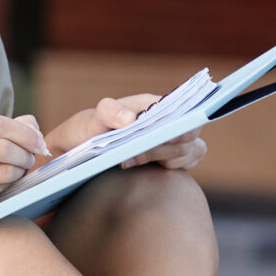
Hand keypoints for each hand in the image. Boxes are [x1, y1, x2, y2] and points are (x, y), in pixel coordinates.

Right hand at [0, 107, 49, 230]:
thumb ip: (0, 128)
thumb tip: (33, 125)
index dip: (24, 132)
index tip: (37, 140)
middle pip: (3, 146)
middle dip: (26, 152)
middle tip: (32, 156)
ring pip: (5, 168)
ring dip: (20, 170)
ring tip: (18, 169)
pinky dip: (10, 184)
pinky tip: (6, 182)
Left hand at [47, 94, 205, 172]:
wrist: (80, 153)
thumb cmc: (87, 132)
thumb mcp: (91, 119)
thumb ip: (108, 112)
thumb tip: (131, 119)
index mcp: (153, 105)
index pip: (183, 109)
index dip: (182, 123)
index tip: (166, 136)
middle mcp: (167, 121)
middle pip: (190, 133)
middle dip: (166, 147)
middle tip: (134, 154)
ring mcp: (171, 140)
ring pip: (194, 149)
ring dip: (170, 159)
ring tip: (131, 161)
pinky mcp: (169, 159)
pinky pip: (187, 164)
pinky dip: (175, 168)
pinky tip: (150, 171)